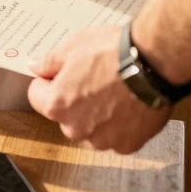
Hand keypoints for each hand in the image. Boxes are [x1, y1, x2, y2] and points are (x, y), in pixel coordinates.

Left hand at [27, 25, 170, 153]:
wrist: (154, 64)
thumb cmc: (113, 54)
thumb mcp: (72, 46)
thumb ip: (49, 62)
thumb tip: (36, 67)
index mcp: (57, 106)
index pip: (36, 97)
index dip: (47, 81)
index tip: (60, 73)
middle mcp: (77, 129)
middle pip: (66, 114)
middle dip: (74, 99)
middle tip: (93, 79)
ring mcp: (104, 140)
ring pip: (92, 127)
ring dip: (98, 114)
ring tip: (115, 90)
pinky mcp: (128, 144)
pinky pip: (117, 135)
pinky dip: (121, 123)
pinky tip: (129, 103)